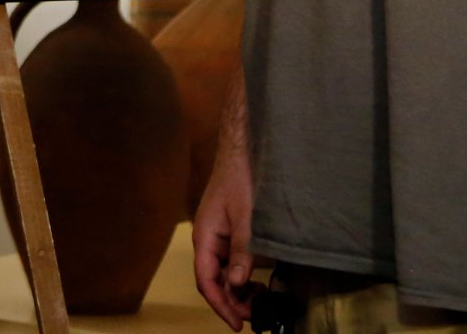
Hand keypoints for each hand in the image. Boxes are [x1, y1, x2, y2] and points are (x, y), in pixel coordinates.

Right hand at [191, 147, 255, 331]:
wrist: (243, 150)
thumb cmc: (240, 177)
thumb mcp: (246, 217)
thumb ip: (242, 251)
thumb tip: (238, 283)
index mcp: (205, 237)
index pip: (207, 281)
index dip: (221, 305)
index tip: (238, 324)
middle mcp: (208, 240)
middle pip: (214, 281)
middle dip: (232, 302)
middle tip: (256, 317)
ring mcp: (218, 236)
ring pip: (224, 273)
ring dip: (239, 290)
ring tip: (261, 300)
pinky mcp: (229, 232)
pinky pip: (232, 261)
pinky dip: (244, 276)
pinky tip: (259, 280)